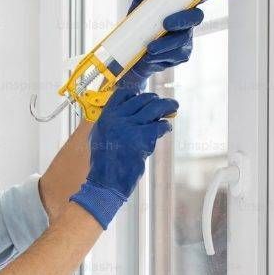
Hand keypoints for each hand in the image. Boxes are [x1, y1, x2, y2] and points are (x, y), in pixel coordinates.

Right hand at [69, 89, 176, 228]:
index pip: (123, 93)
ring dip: (167, 105)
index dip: (136, 93)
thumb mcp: (100, 136)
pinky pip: (159, 125)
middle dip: (155, 100)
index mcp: (106, 116)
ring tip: (173, 107)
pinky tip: (166, 128)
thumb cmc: (103, 163)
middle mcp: (117, 119)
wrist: (106, 182)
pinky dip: (165, 126)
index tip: (144, 96)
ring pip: (154, 108)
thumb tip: (129, 111)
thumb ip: (112, 121)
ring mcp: (130, 128)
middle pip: (142, 99)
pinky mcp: (142, 139)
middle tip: (162, 103)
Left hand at [116, 0, 234, 91]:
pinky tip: (151, 55)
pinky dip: (162, 54)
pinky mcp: (181, 56)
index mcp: (181, 5)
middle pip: (196, 17)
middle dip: (184, 19)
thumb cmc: (137, 24)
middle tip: (166, 23)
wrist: (128, 53)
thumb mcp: (138, 4)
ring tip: (151, 46)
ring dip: (166, 43)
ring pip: (183, 39)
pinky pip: (176, 55)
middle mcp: (187, 21)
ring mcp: (186, 39)